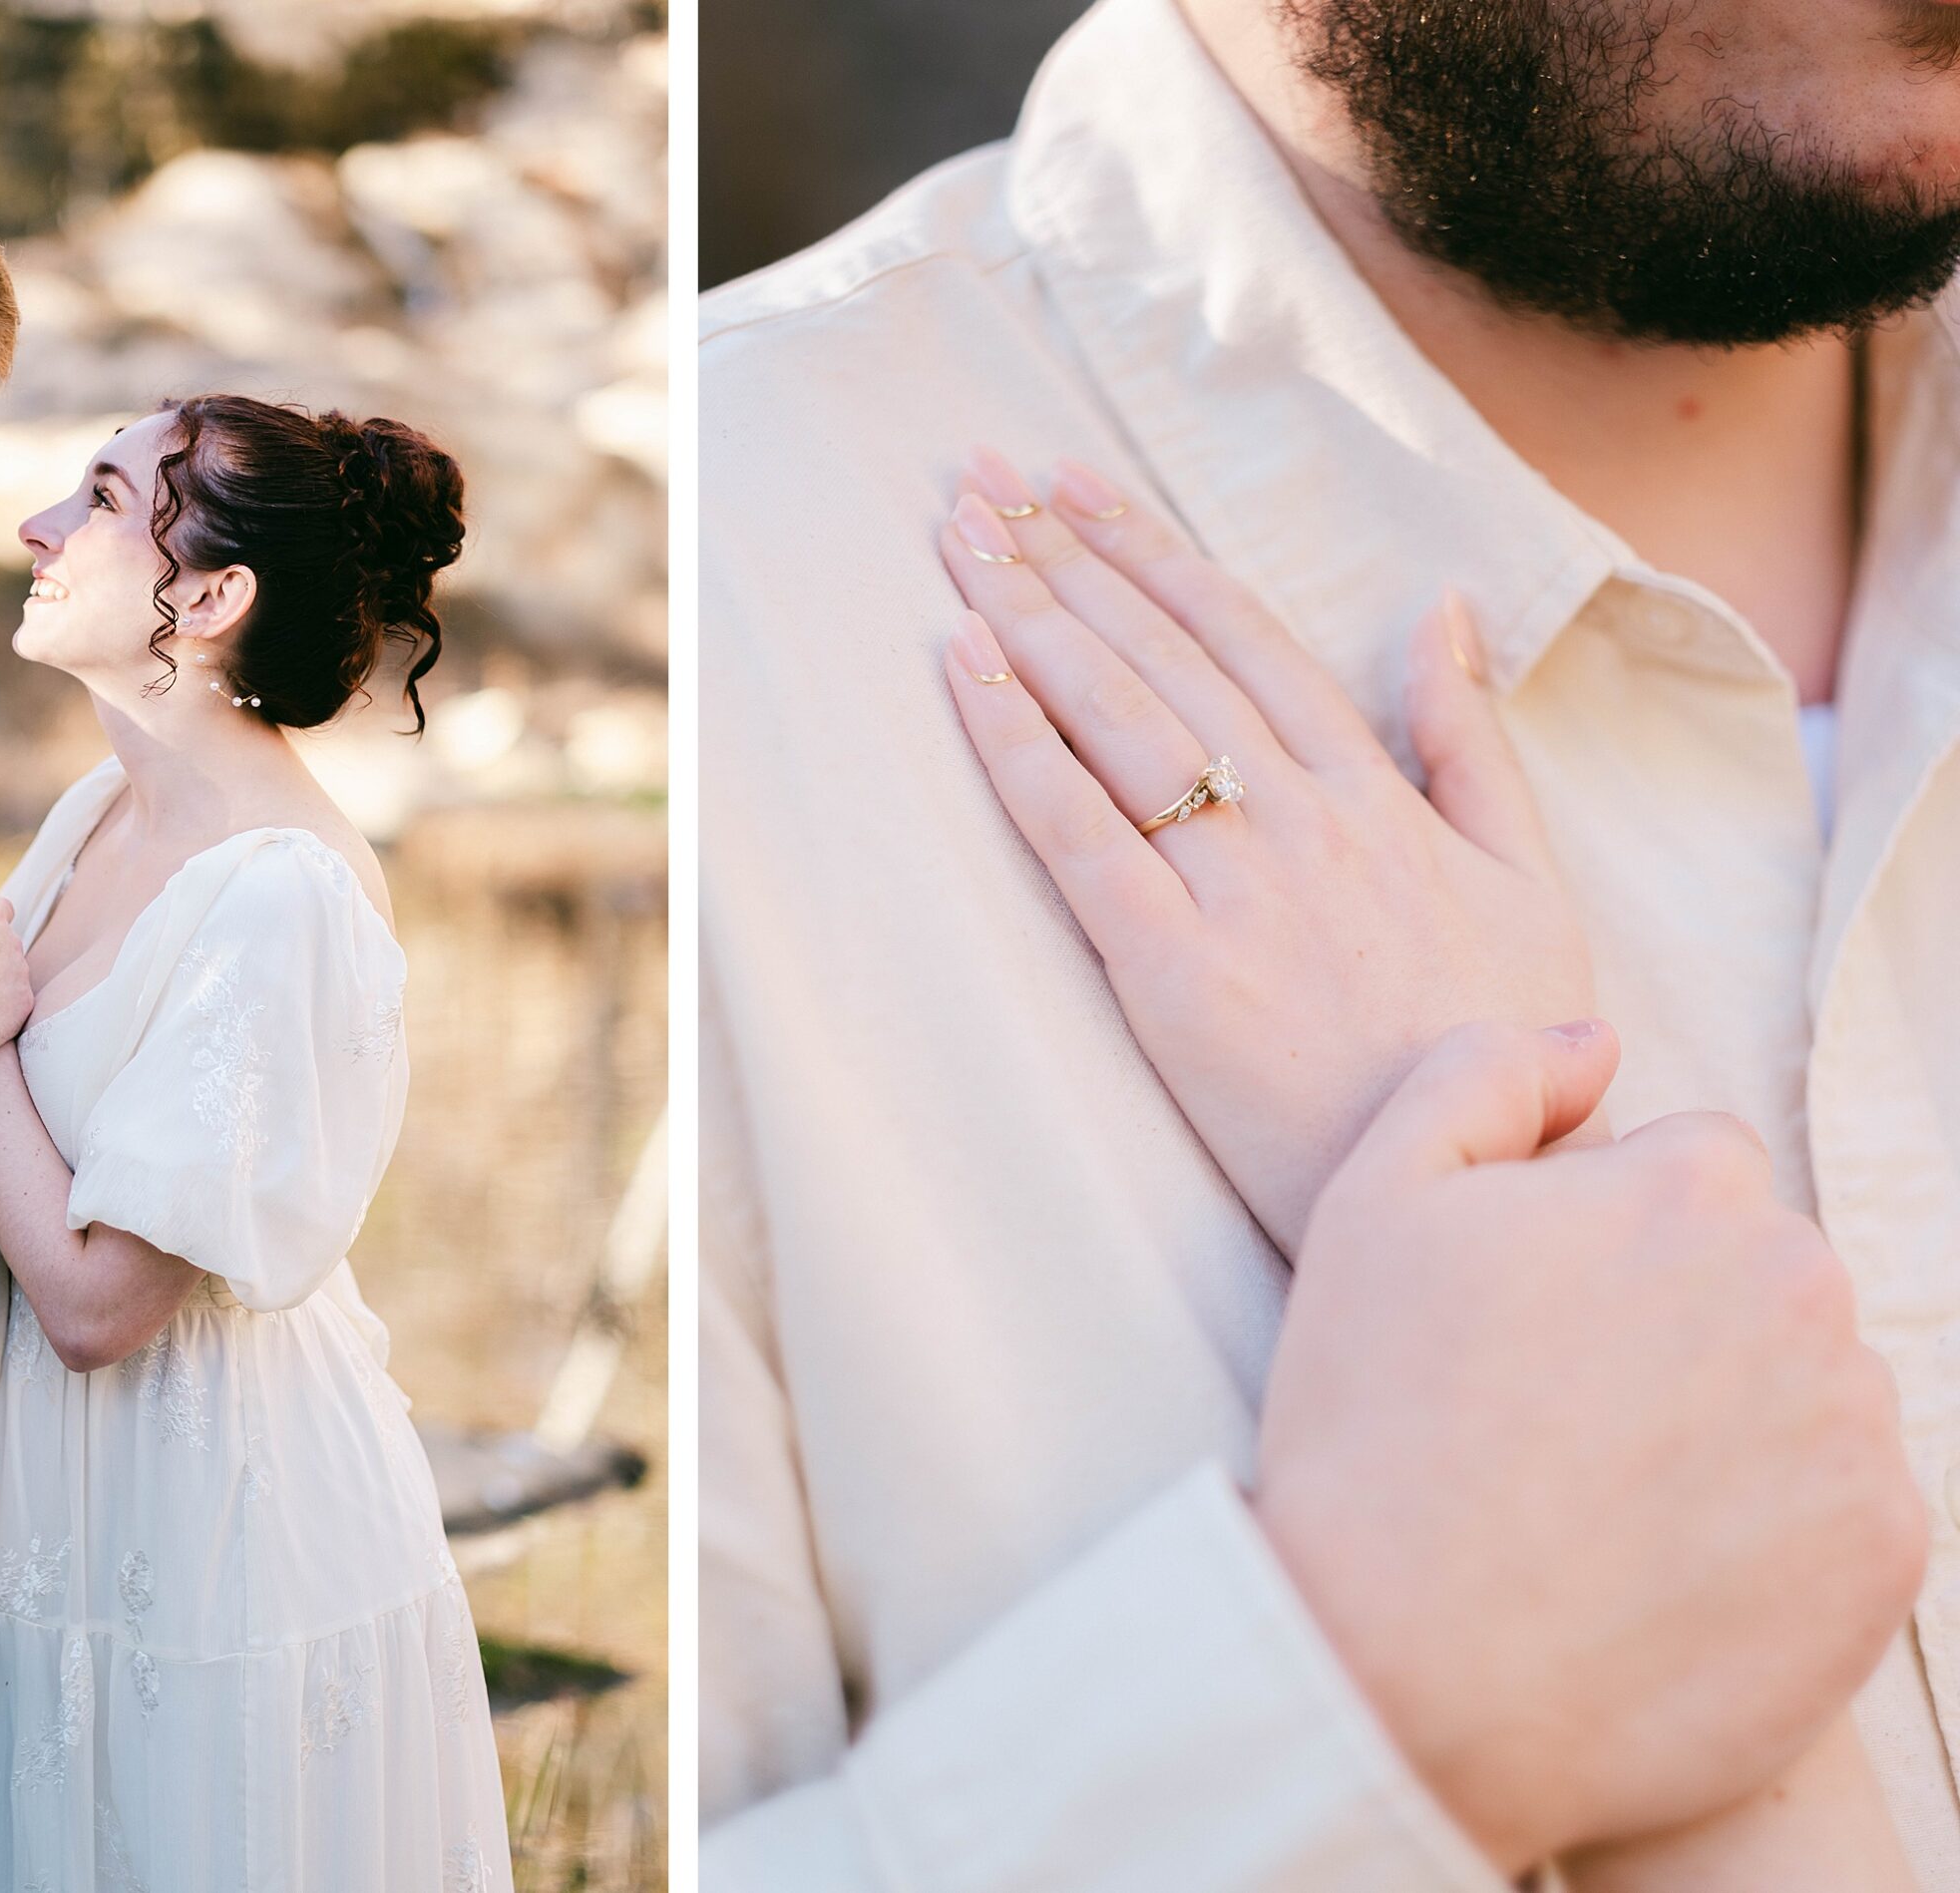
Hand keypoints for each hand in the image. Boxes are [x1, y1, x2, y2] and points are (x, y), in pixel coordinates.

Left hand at [940, 451, 1594, 1254]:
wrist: (1480, 1186)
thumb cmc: (1502, 1044)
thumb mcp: (1528, 879)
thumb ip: (1473, 742)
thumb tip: (1446, 608)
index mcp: (1377, 796)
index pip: (1245, 639)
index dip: (1154, 554)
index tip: (1078, 488)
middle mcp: (1303, 822)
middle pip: (1164, 658)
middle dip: (1067, 560)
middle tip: (981, 482)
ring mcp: (1238, 892)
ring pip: (1120, 722)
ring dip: (1032, 619)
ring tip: (958, 541)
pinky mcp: (1175, 973)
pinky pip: (1081, 835)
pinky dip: (1019, 745)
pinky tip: (965, 670)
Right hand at [1259, 1021, 1925, 1872]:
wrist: (1408, 1670)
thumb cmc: (1371, 1426)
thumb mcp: (1371, 1203)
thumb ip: (1483, 1074)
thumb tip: (1599, 1040)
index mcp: (1688, 1187)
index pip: (1695, 1167)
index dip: (1603, 1235)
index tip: (1533, 1319)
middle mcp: (1803, 1284)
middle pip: (1761, 1271)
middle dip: (1682, 1317)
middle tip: (1557, 1412)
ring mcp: (1857, 1424)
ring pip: (1806, 1385)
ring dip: (1733, 1418)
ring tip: (1602, 1496)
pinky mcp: (1889, 1553)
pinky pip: (1844, 1507)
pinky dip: (1773, 1529)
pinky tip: (1661, 1565)